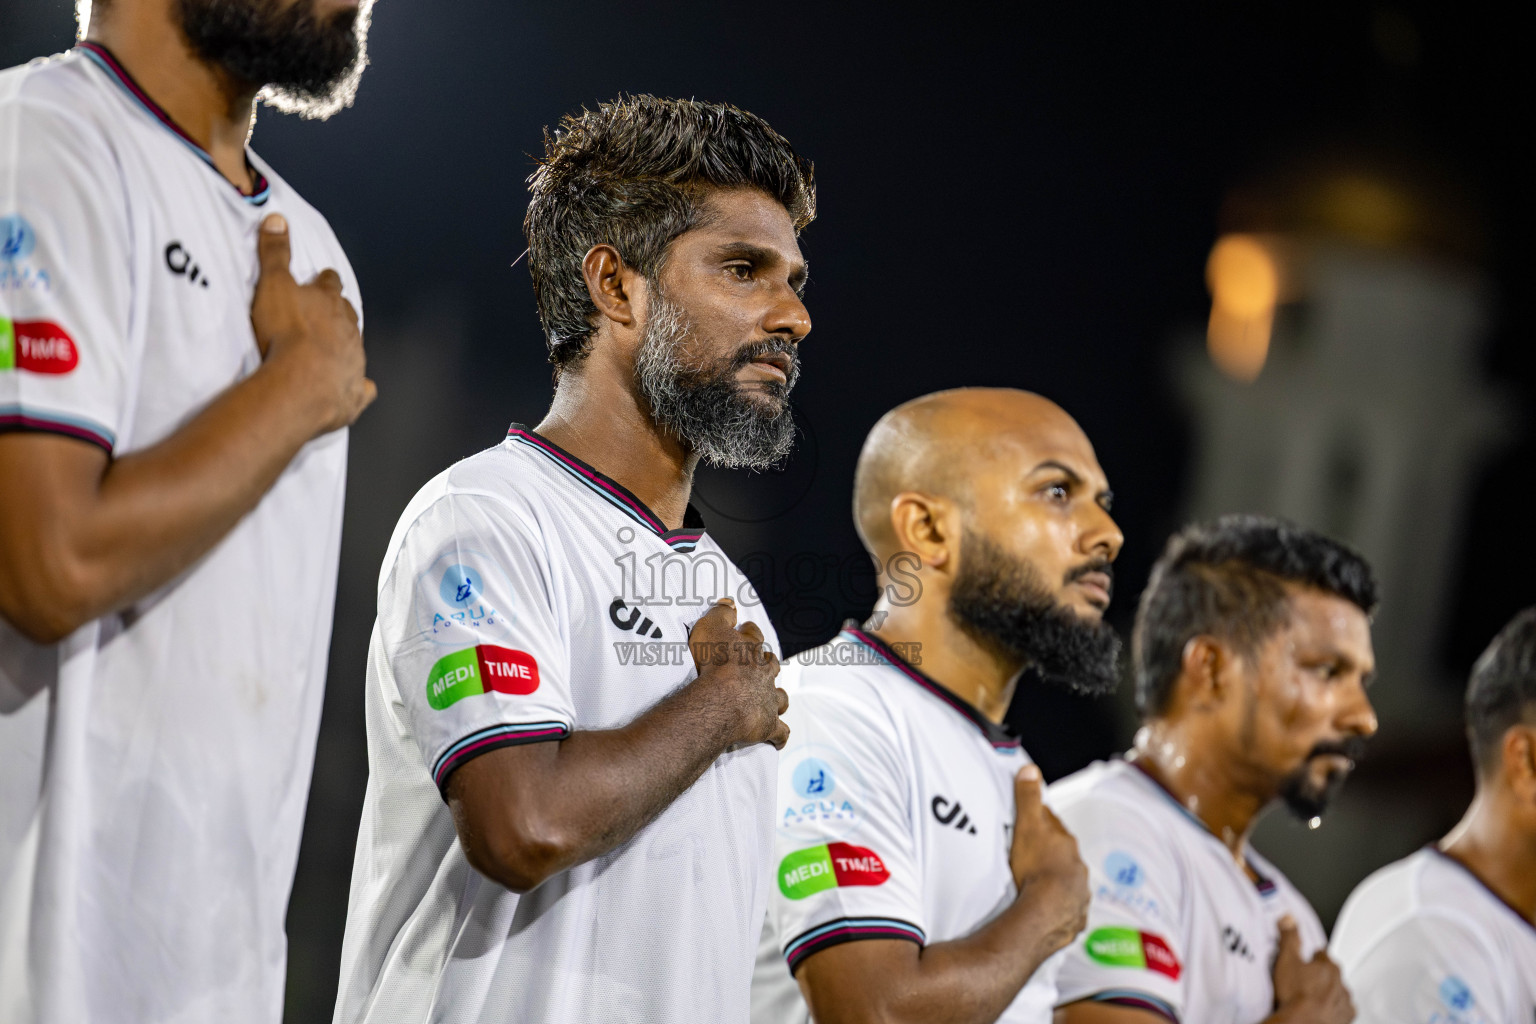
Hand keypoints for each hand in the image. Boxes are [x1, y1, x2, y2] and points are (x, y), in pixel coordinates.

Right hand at [250, 213, 375, 434]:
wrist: (301, 382)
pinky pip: (362, 388)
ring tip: (336, 347)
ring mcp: (354, 362)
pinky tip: (360, 388)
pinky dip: (360, 387)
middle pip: (348, 315)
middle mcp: (348, 331)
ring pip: (356, 348)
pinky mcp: (353, 392)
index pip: (330, 284)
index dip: (326, 280)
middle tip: (329, 312)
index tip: (325, 278)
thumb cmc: (286, 333)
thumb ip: (276, 253)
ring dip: (347, 346)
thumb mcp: (274, 284)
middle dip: (340, 311)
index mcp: (330, 303)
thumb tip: (277, 220)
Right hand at [688, 599, 788, 749]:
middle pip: (772, 666)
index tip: (746, 630)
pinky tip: (778, 739)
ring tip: (773, 699)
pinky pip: (780, 732)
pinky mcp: (768, 725)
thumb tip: (730, 601)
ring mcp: (768, 701)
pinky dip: (780, 735)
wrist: (722, 698)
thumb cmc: (714, 663)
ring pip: (780, 697)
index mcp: (751, 651)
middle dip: (768, 665)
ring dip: (777, 697)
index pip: (754, 636)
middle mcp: (764, 674)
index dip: (750, 632)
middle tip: (762, 665)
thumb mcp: (710, 627)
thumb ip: (721, 613)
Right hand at [1008, 765, 1088, 957]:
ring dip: (1056, 879)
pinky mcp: (1075, 917)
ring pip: (1067, 880)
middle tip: (1032, 852)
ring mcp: (1078, 892)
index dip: (1040, 821)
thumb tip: (1030, 768)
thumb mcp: (1027, 826)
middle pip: (1062, 853)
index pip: (1052, 825)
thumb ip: (1028, 798)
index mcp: (1065, 843)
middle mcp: (1077, 866)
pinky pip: (1067, 907)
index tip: (1030, 819)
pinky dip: (1059, 905)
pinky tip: (1048, 909)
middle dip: (1051, 851)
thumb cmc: (1036, 866)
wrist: (1047, 912)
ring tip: (1038, 883)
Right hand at [1270, 916, 1353, 1023]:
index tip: (1303, 962)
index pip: (1321, 955)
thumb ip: (1289, 938)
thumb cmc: (1295, 996)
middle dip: (1320, 975)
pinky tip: (1323, 1011)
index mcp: (1328, 967)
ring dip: (1328, 992)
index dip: (1310, 958)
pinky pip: (1343, 1011)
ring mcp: (1344, 1002)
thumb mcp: (1286, 961)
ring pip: (1338, 992)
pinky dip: (1335, 1010)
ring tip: (1311, 997)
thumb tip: (1289, 918)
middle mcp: (1341, 984)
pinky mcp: (1345, 1019)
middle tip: (1303, 981)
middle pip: (1331, 974)